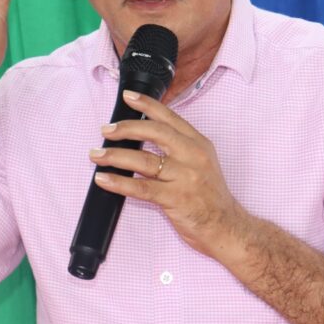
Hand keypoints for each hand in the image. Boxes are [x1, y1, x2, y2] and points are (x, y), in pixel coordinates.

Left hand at [88, 90, 250, 258]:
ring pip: (144, 160)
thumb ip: (179, 148)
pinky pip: (141, 187)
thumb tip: (143, 135)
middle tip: (106, 130)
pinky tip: (104, 179)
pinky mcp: (176, 198)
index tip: (128, 97)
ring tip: (97, 155)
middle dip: (126, 128)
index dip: (147, 105)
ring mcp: (185, 177)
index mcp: (199, 143)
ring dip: (115, 156)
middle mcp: (193, 156)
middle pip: (155, 132)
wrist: (226, 226)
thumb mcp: (202, 163)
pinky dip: (119, 182)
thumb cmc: (209, 196)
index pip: (170, 118)